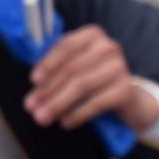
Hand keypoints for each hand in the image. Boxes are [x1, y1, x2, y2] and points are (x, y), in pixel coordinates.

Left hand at [25, 24, 158, 132]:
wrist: (127, 98)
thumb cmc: (94, 80)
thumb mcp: (75, 67)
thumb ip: (54, 72)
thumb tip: (33, 95)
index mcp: (93, 35)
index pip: (66, 46)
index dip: (48, 63)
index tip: (34, 81)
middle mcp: (109, 47)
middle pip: (72, 68)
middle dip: (48, 90)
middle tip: (32, 108)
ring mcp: (120, 67)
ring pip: (82, 85)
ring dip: (58, 103)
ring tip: (43, 117)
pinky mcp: (126, 89)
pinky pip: (97, 103)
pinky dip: (78, 114)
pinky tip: (65, 122)